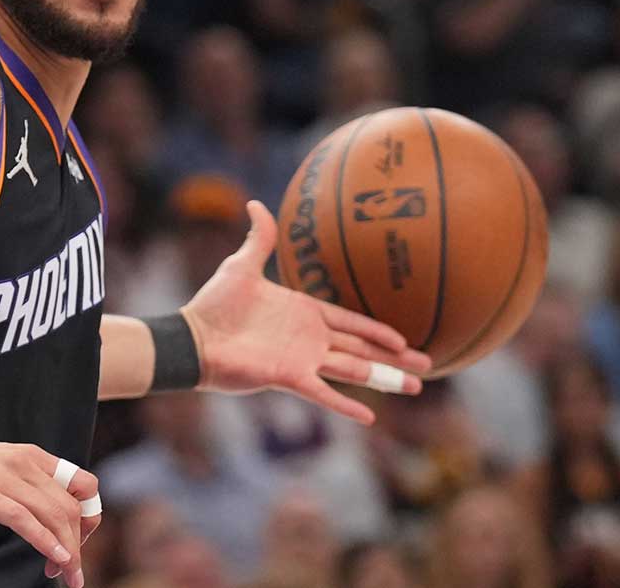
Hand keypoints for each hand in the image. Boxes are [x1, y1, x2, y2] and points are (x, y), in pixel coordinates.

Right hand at [0, 434, 100, 586]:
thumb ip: (23, 484)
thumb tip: (47, 513)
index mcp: (32, 456)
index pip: (85, 485)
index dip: (90, 520)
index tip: (77, 545)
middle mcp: (24, 463)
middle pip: (72, 507)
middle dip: (79, 545)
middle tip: (71, 573)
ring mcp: (3, 478)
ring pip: (54, 515)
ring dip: (68, 552)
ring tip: (67, 576)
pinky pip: (25, 520)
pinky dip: (46, 542)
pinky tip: (55, 559)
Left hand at [181, 201, 431, 423]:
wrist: (192, 337)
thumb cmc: (214, 303)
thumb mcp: (241, 265)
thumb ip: (260, 238)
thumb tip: (256, 202)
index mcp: (304, 313)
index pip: (350, 322)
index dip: (377, 330)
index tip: (404, 338)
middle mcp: (309, 339)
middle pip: (362, 348)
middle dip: (394, 358)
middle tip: (427, 366)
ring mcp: (301, 359)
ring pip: (353, 370)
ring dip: (384, 379)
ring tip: (415, 387)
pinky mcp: (288, 376)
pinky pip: (323, 393)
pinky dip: (345, 405)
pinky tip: (370, 418)